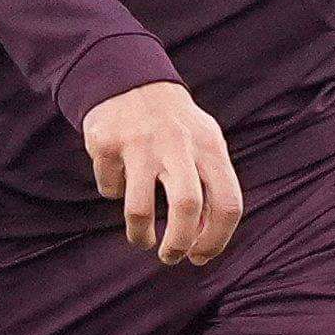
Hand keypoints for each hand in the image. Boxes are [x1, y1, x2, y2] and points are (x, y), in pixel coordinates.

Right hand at [82, 82, 242, 265]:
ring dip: (140, 235)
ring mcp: (141, 142)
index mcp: (210, 147)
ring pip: (140, 208)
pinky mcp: (107, 143)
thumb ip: (211, 189)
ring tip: (143, 240)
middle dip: (179, 243)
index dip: (217, 239)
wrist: (129, 78)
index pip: (228, 203)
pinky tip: (118, 176)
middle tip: (172, 257)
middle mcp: (178, 143)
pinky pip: (109, 187)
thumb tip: (202, 242)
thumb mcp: (204, 146)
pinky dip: (113, 190)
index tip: (200, 256)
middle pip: (187, 206)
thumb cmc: (176, 127)